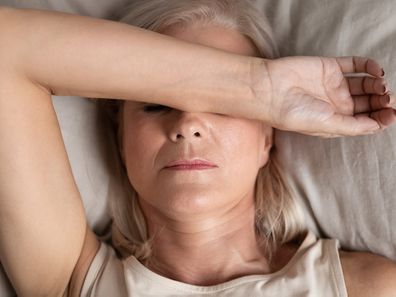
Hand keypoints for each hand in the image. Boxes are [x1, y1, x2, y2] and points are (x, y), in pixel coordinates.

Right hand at [264, 56, 395, 136]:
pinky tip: (375, 70)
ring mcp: (333, 85)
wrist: (270, 90)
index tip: (392, 114)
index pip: (365, 121)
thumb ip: (353, 126)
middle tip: (389, 98)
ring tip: (381, 85)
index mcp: (335, 121)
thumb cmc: (293, 113)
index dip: (381, 118)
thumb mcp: (326, 126)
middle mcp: (336, 104)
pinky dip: (369, 66)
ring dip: (378, 85)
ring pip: (365, 84)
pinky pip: (355, 65)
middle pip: (368, 103)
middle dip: (382, 101)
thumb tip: (378, 126)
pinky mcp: (330, 67)